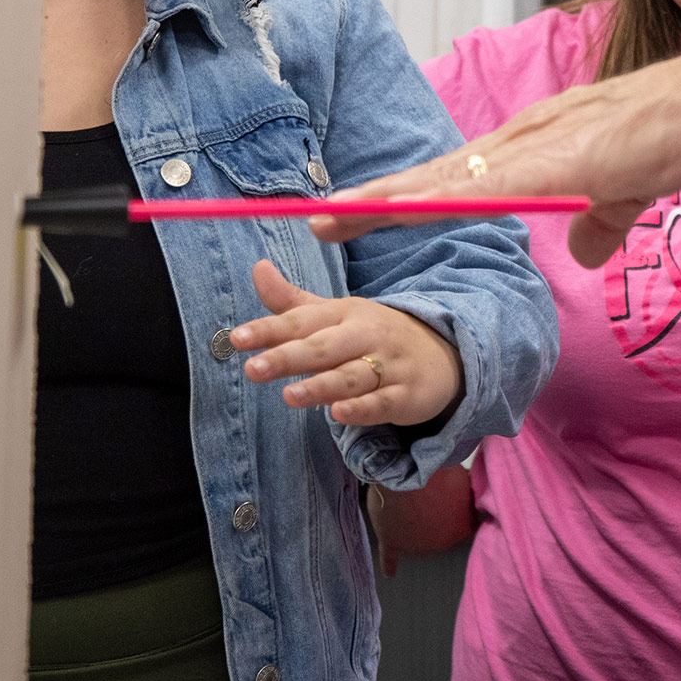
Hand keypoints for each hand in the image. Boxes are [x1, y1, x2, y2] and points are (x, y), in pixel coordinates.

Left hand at [231, 260, 462, 426]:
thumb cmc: (373, 335)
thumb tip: (257, 267)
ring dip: (320, 386)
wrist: (444, 351)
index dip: (269, 328)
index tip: (237, 338)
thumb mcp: (335, 315)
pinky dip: (361, 409)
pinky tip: (338, 413)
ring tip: (289, 397)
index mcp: (344, 313)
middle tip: (252, 368)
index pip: (302, 320)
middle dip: (288, 357)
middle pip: (323, 347)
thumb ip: (291, 302)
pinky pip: (381, 402)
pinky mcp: (405, 395)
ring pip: (350, 377)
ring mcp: (388, 366)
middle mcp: (365, 336)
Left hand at [311, 35, 680, 268]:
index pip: (454, 177)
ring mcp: (536, 146)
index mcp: (534, 148)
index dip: (402, 197)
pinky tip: (408, 212)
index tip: (354, 213)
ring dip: (389, 200)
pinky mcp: (559, 158)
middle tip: (313, 215)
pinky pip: (488, 186)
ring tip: (334, 215)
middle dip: (372, 199)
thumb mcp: (627, 189)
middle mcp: (522, 140)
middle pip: (432, 175)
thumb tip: (582, 249)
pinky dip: (444, 199)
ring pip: (445, 178)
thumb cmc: (679, 132)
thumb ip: (598, 220)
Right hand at [366, 464, 477, 577]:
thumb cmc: (437, 476)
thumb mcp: (462, 479)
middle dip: (435, 514)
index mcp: (461, 529)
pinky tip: (390, 572)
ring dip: (413, 526)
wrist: (406, 478)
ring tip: (409, 499)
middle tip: (427, 492)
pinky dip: (389, 564)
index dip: (459, 509)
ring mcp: (414, 546)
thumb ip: (466, 491)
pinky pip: (389, 558)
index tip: (454, 499)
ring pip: (416, 538)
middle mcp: (440, 544)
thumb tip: (466, 492)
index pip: (466, 524)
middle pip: (439, 530)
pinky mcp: (391, 542)